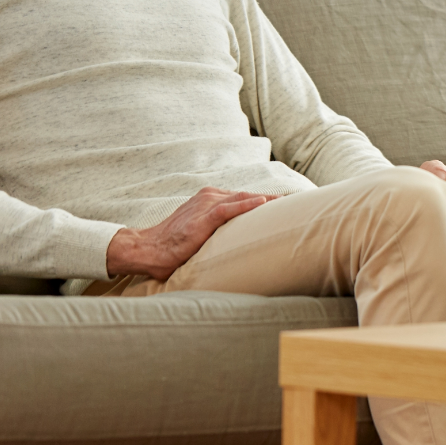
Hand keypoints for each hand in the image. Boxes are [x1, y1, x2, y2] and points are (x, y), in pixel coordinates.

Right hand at [105, 187, 275, 280]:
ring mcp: (206, 206)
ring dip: (267, 200)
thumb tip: (240, 247)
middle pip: (248, 195)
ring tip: (290, 203)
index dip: (266, 201)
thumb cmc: (172, 246)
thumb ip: (218, 233)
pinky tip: (263, 204)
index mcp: (210, 201)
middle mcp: (210, 198)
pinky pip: (228, 209)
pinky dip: (247, 205)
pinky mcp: (202, 218)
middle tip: (298, 202)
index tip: (288, 205)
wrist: (147, 249)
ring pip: (243, 198)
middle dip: (273, 199)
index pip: (244, 198)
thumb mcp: (200, 235)